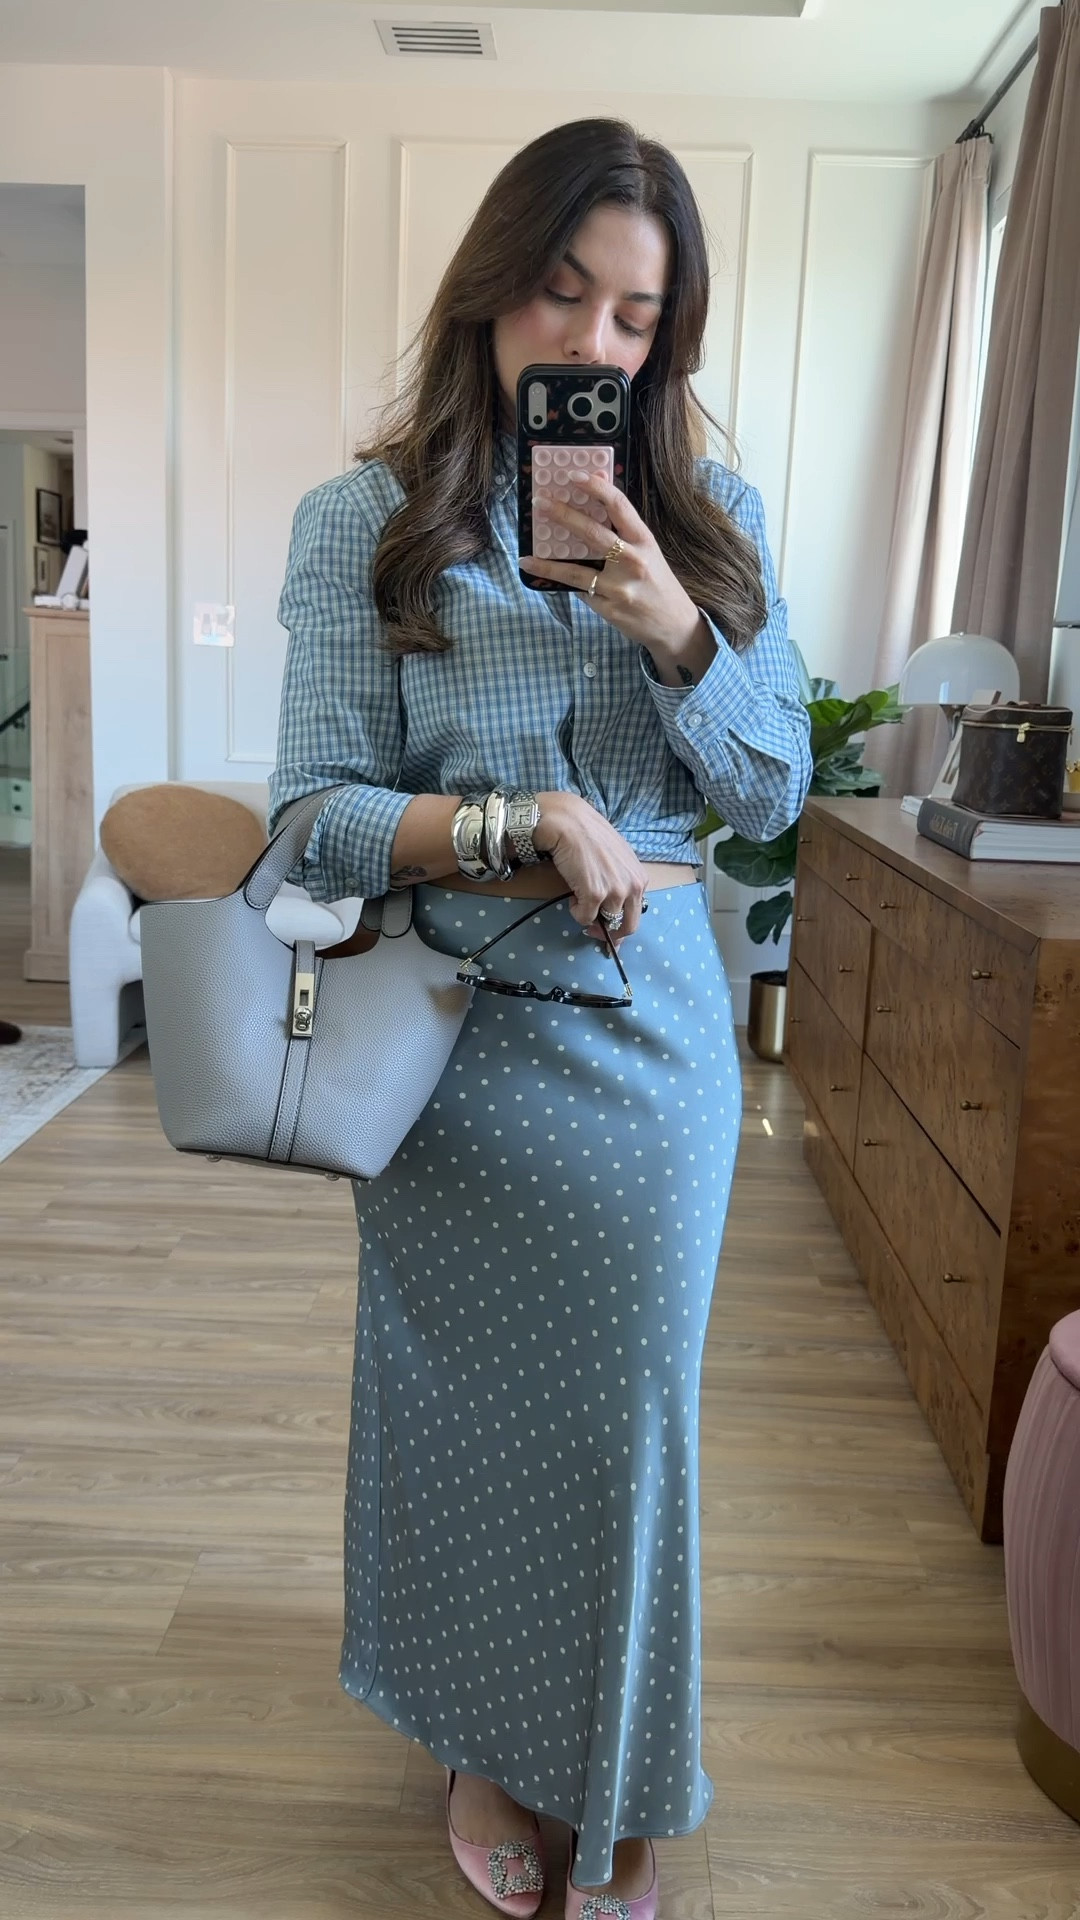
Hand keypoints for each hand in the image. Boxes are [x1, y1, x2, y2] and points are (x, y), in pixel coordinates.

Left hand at [521, 474, 713, 672]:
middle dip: (562, 515)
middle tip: (539, 504)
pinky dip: (565, 584)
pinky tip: (548, 579)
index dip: (595, 487)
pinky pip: (581, 592)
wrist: (674, 624)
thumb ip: (623, 526)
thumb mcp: (647, 550)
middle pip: (592, 533)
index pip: (619, 506)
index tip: (573, 475)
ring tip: (526, 557)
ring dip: (547, 564)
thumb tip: (598, 488)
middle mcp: (633, 562)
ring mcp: (620, 588)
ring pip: (575, 572)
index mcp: (644, 541)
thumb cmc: (657, 582)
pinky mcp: (609, 609)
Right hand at [534, 792, 648, 940]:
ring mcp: (615, 892)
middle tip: (594, 932)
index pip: (637, 913)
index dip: (622, 925)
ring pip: (604, 922)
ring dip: (588, 914)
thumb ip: (621, 881)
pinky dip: (575, 911)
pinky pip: (584, 917)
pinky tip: (572, 895)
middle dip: (611, 934)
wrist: (570, 824)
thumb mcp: (617, 859)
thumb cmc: (590, 836)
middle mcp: (633, 887)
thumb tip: (613, 907)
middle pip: (628, 926)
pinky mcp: (595, 894)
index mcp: (640, 878)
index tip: (611, 934)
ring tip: (578, 895)